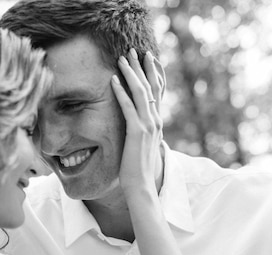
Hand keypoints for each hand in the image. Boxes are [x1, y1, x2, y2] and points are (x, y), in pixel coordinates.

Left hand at [111, 49, 163, 194]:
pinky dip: (120, 92)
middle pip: (151, 87)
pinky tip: (113, 80)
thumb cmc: (138, 169)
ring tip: (123, 58)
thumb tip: (137, 125)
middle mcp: (156, 121)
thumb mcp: (142, 145)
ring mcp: (148, 126)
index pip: (158, 92)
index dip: (154, 73)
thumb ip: (142, 131)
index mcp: (157, 123)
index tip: (149, 58)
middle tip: (135, 50)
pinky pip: (127, 107)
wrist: (141, 186)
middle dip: (142, 67)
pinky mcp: (136, 132)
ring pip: (141, 92)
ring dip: (131, 73)